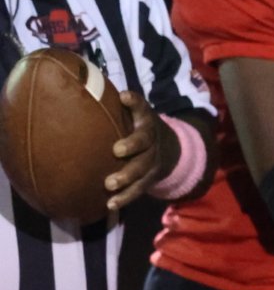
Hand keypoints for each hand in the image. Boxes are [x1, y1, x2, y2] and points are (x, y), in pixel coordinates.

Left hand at [104, 92, 172, 212]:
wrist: (171, 150)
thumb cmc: (140, 128)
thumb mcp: (137, 115)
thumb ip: (120, 105)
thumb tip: (86, 84)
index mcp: (147, 122)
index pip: (143, 109)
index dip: (135, 103)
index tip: (124, 97)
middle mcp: (152, 142)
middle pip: (145, 144)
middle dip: (132, 147)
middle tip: (116, 151)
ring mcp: (152, 163)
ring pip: (142, 171)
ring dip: (127, 178)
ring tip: (109, 185)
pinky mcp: (149, 180)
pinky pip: (138, 190)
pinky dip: (125, 198)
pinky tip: (110, 205)